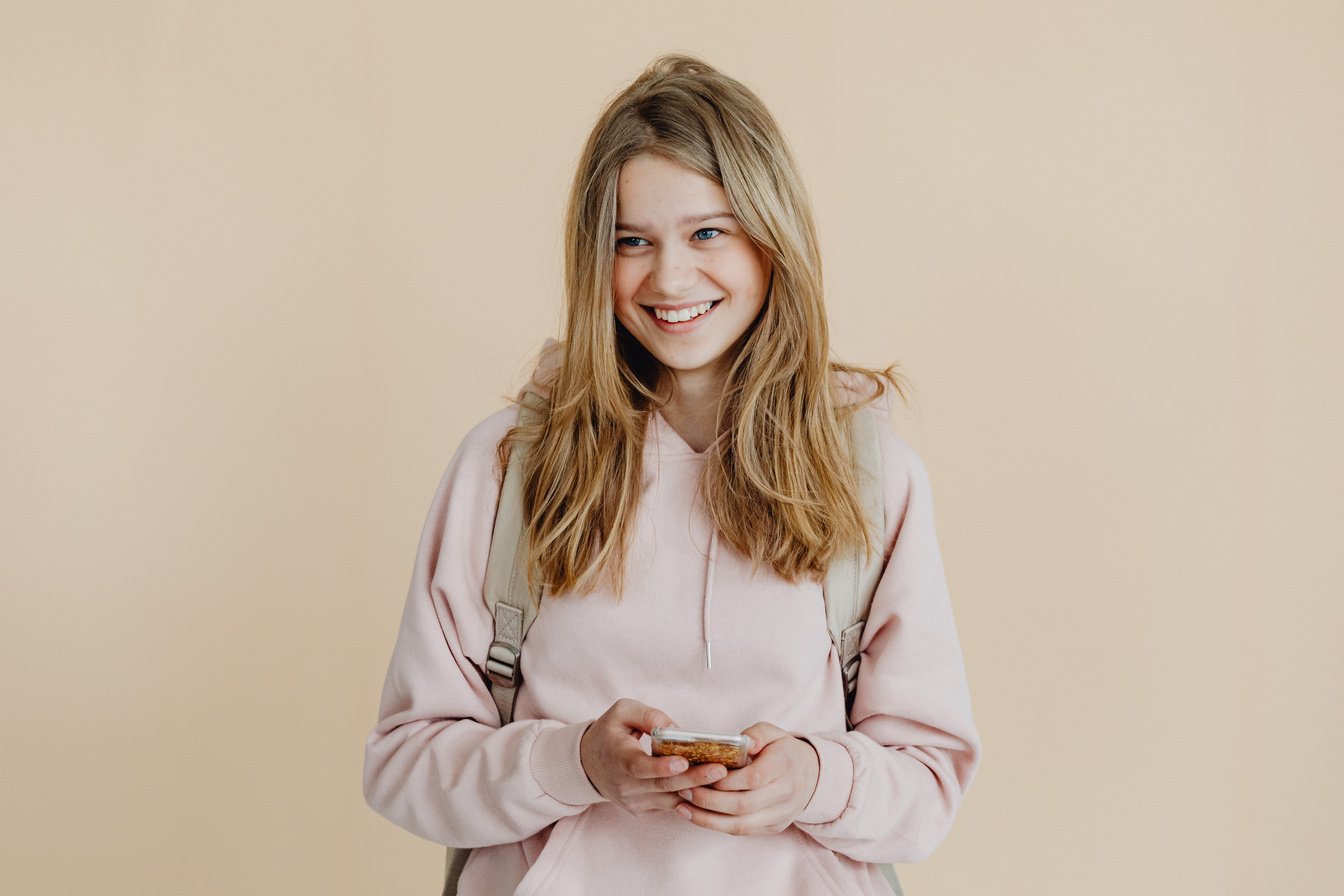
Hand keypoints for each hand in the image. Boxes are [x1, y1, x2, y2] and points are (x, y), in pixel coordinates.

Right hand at [579, 698, 728, 815]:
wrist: (589, 764)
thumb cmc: (610, 733)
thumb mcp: (622, 712)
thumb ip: (648, 716)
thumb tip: (676, 729)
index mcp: (618, 758)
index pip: (640, 767)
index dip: (661, 766)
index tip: (683, 761)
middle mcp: (625, 785)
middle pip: (663, 785)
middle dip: (694, 778)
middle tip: (720, 770)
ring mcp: (634, 801)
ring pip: (670, 799)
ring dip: (697, 790)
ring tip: (723, 780)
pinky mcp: (642, 810)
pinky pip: (670, 806)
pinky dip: (690, 797)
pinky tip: (709, 787)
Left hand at [673, 721, 819, 835]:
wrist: (811, 776)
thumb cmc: (784, 752)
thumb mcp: (774, 732)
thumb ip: (757, 733)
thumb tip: (743, 742)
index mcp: (784, 768)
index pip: (752, 778)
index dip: (725, 780)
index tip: (700, 773)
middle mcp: (784, 795)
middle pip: (742, 805)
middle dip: (709, 800)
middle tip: (684, 790)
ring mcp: (779, 815)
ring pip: (740, 825)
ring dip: (707, 819)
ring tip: (682, 807)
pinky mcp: (772, 828)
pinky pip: (742, 832)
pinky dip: (716, 826)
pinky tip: (696, 816)